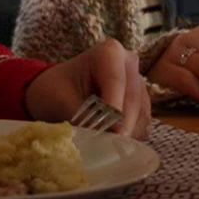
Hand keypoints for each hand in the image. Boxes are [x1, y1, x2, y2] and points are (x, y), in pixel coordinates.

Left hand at [25, 38, 151, 137]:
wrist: (57, 91)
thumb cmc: (56, 89)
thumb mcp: (62, 100)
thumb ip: (83, 116)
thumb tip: (100, 138)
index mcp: (110, 52)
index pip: (117, 81)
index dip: (115, 108)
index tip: (112, 133)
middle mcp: (130, 65)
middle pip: (133, 99)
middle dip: (121, 125)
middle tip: (108, 147)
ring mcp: (138, 85)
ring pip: (141, 114)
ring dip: (126, 133)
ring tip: (105, 145)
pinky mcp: (141, 104)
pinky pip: (143, 124)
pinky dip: (129, 137)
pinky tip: (112, 143)